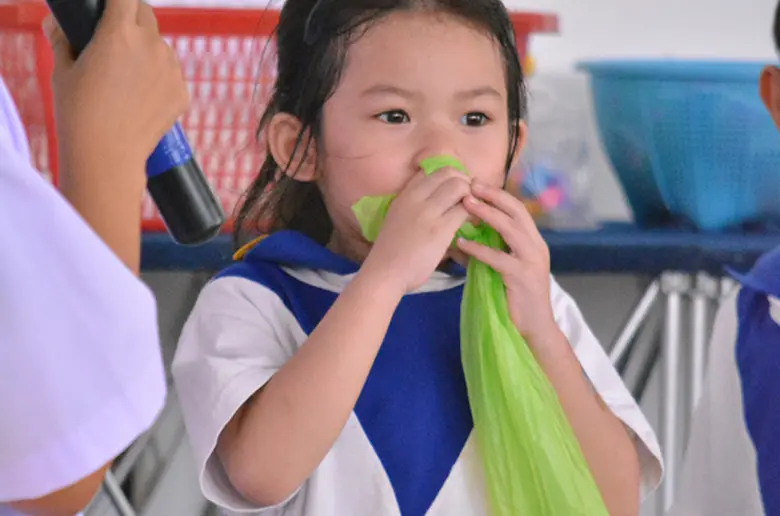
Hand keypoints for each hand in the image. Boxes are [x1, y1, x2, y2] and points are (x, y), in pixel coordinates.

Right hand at [44, 0, 189, 192]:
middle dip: (132, 19)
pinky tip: (141, 100)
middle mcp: (152, 46)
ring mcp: (171, 70)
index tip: (111, 7)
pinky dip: (159, 79)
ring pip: (161, 46)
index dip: (117, 0)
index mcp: (120, 33)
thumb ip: (63, 39)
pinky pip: (171, 75)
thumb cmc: (80, 113)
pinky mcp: (183, 92)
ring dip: (147, 51)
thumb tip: (60, 23)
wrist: (108, 156)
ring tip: (126, 81)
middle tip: (115, 40)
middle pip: (146, 14)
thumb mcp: (63, 70)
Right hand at [363, 168, 471, 293]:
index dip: (447, 176)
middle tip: (467, 199)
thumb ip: (414, 206)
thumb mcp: (397, 218)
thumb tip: (437, 202)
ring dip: (471, 196)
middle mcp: (416, 198)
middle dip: (464, 182)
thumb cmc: (391, 252)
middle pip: (449, 172)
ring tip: (471, 211)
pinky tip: (471, 224)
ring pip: (460, 186)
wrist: (385, 273)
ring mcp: (428, 212)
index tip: (453, 191)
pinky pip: (464, 209)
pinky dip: (473, 213)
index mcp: (405, 195)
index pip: (430, 170)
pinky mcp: (441, 228)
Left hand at [457, 180, 557, 341]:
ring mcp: (531, 261)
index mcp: (533, 241)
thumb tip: (459, 237)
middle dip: (493, 196)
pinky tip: (462, 244)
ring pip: (510, 229)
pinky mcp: (521, 277)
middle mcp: (536, 246)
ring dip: (487, 214)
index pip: (518, 209)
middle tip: (470, 185)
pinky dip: (478, 249)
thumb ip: (486, 251)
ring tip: (466, 204)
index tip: (476, 183)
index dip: (498, 195)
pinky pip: (498, 258)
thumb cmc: (515, 298)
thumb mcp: (502, 269)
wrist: (534, 327)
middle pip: (517, 212)